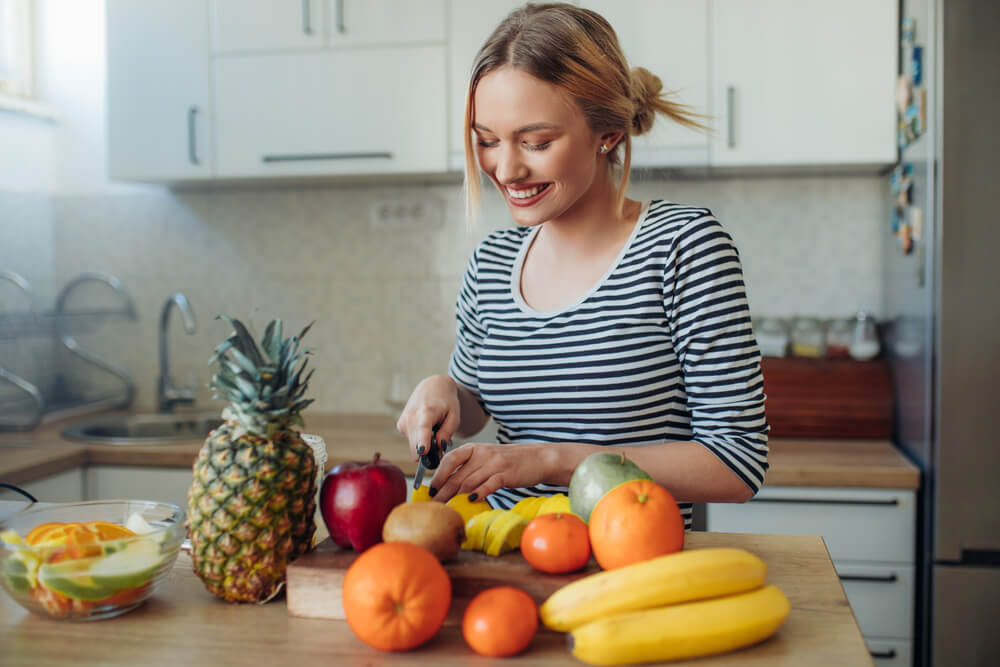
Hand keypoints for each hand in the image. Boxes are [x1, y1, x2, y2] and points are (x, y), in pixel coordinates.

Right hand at [395, 374, 461, 460]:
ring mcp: (404, 421)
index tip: (422, 451)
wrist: (432, 387)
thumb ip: (447, 432)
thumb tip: (439, 448)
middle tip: (440, 444)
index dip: (422, 441)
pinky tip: (425, 429)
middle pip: (416, 445)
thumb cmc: (446, 403)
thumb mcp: (454, 416)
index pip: (423, 427)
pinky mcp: (400, 426)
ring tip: (433, 431)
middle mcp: (411, 416)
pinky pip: (411, 442)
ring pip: (414, 447)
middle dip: (429, 452)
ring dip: (425, 445)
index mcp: (427, 411)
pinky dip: (419, 440)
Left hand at [426, 442, 555, 502]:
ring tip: (448, 508)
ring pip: (469, 482)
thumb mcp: (486, 457)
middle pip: (457, 475)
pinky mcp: (507, 474)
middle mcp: (482, 454)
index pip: (449, 459)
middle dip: (443, 492)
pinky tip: (471, 501)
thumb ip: (469, 467)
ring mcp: (495, 464)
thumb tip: (448, 484)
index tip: (431, 490)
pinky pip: (489, 484)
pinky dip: (479, 494)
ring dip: (456, 497)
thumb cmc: (509, 461)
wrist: (538, 458)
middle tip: (435, 506)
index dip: (438, 475)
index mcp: (474, 449)